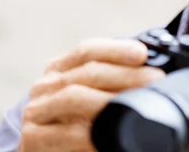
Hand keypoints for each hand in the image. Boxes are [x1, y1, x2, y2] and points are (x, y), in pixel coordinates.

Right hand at [18, 38, 165, 151]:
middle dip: (125, 74)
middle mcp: (45, 86)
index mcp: (59, 69)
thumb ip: (111, 86)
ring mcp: (35, 111)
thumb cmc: (79, 130)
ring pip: (75, 96)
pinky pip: (68, 133)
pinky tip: (112, 136)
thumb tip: (151, 75)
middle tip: (156, 80)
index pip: (87, 50)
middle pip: (86, 72)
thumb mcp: (93, 102)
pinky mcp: (32, 139)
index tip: (142, 53)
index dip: (115, 49)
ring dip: (112, 100)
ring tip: (140, 104)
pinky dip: (92, 134)